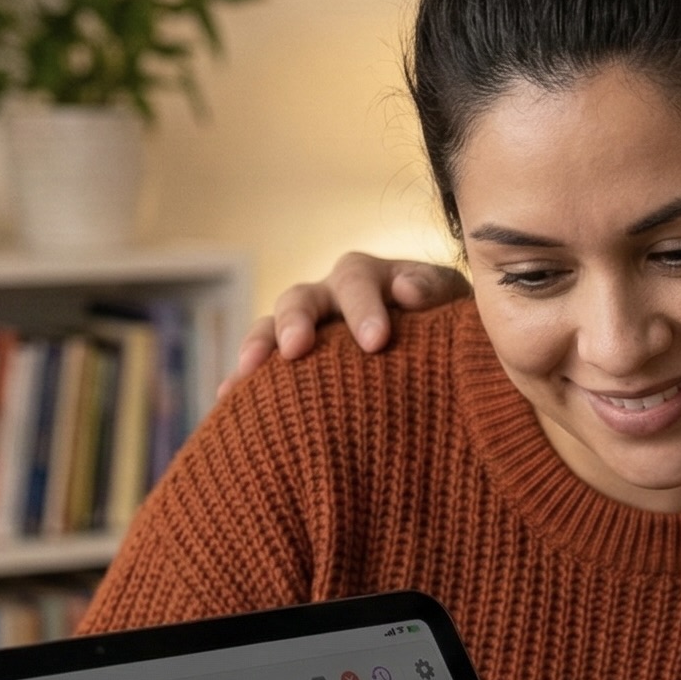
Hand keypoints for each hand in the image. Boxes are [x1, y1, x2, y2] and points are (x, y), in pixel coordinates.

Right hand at [224, 251, 471, 395]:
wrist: (443, 359)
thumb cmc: (449, 328)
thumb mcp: (453, 305)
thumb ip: (435, 292)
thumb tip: (405, 291)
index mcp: (371, 277)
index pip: (357, 280)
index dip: (362, 308)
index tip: (375, 342)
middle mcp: (329, 297)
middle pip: (301, 297)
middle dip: (297, 321)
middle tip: (296, 349)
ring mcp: (307, 330)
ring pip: (271, 327)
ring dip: (258, 346)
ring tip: (245, 374)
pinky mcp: (294, 365)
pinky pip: (262, 369)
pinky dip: (244, 381)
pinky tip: (227, 401)